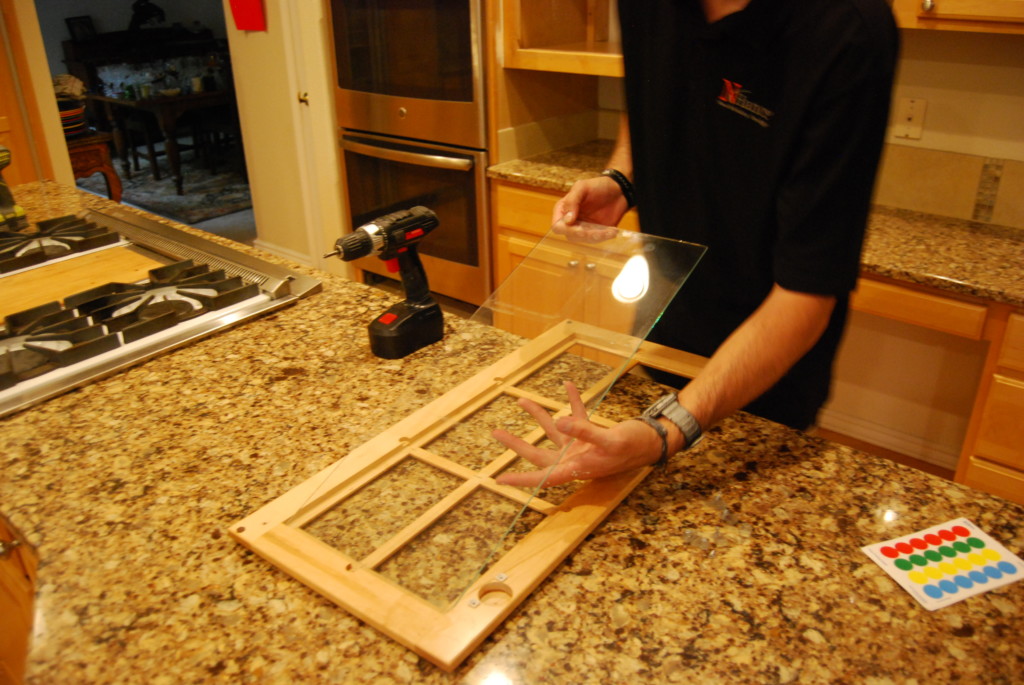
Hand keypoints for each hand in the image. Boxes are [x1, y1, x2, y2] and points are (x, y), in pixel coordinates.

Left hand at [493, 382, 662, 487]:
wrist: (655, 441)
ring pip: (553, 431)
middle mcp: (574, 460)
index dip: (521, 480)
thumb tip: (559, 421)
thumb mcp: (610, 441)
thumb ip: (583, 432)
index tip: (499, 480)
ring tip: (522, 401)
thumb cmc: (634, 447)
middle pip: (539, 454)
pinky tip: (567, 386)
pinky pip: (576, 416)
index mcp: (576, 468)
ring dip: (538, 415)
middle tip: (496, 433)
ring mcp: (580, 447)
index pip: (543, 477)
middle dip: (517, 444)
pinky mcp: (590, 435)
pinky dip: (571, 401)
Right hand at [551, 176, 629, 234]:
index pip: (557, 226)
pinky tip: (613, 231)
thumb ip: (572, 201)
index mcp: (563, 210)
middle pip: (570, 236)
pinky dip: (604, 237)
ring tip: (609, 230)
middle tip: (597, 230)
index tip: (577, 224)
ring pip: (584, 240)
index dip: (566, 229)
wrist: (617, 190)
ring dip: (596, 236)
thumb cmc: (597, 186)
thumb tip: (567, 221)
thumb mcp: (582, 187)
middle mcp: (571, 222)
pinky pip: (596, 240)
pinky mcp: (595, 233)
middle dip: (584, 234)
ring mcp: (583, 228)